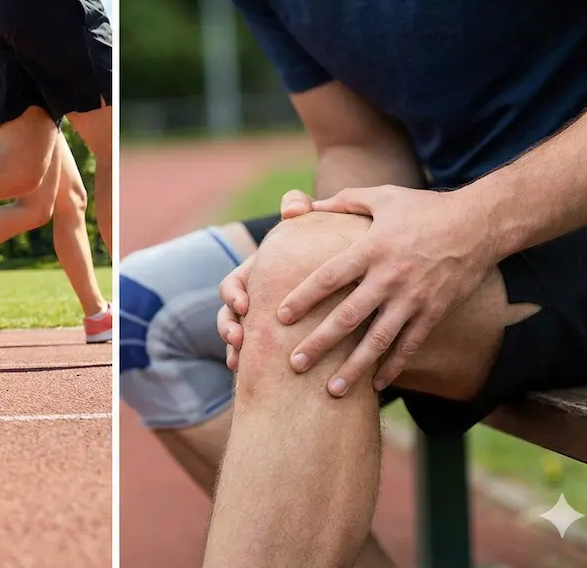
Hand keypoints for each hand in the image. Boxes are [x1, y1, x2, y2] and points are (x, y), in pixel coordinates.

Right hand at [218, 190, 316, 370]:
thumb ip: (302, 211)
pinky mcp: (281, 343)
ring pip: (239, 341)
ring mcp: (267, 324)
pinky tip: (255, 379)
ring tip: (238, 364)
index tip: (245, 305)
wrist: (357, 279)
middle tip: (238, 340)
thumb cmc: (332, 247)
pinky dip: (255, 369)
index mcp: (259, 276)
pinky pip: (261, 359)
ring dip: (234, 352)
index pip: (234, 285)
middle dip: (228, 329)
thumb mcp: (317, 227)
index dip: (233, 295)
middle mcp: (258, 301)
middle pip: (229, 317)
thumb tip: (293, 208)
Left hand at [278, 186, 494, 396]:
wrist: (480, 224)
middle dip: (320, 342)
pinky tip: (376, 385)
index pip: (329, 277)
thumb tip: (301, 206)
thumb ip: (340, 202)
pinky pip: (410, 345)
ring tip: (332, 391)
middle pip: (348, 316)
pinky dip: (393, 367)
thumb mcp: (381, 197)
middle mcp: (390, 278)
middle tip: (294, 364)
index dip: (303, 298)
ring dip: (354, 367)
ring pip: (378, 340)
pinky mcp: (434, 312)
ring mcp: (414, 299)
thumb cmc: (423, 208)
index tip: (280, 317)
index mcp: (371, 249)